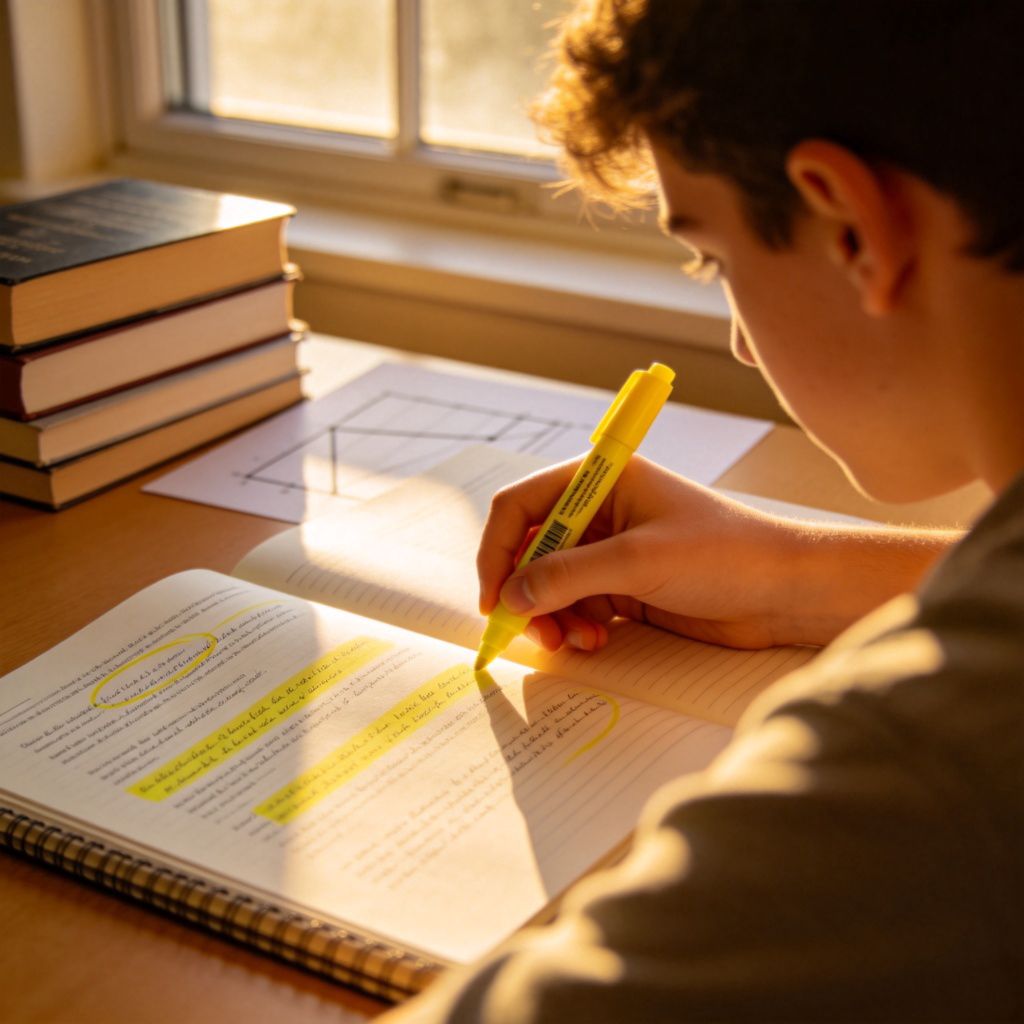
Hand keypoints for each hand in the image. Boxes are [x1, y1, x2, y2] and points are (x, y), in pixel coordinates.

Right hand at [477, 456, 957, 651]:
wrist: (786, 591)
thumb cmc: (726, 554)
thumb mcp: (639, 561)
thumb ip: (568, 576)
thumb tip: (509, 597)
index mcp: (601, 479)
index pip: (521, 506)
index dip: (499, 550)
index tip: (493, 597)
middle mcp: (599, 511)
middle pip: (531, 549)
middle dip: (526, 592)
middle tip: (532, 633)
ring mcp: (611, 549)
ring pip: (551, 584)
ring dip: (552, 616)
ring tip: (575, 641)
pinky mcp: (625, 584)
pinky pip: (577, 605)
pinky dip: (577, 625)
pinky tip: (598, 640)